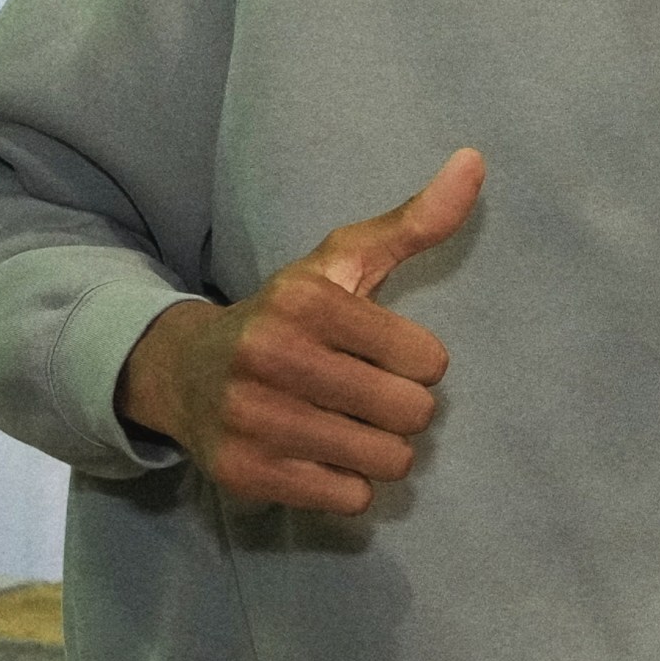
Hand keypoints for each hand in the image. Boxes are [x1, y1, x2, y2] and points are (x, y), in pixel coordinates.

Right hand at [117, 150, 484, 513]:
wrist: (183, 372)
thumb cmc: (287, 316)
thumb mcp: (344, 262)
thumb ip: (414, 222)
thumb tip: (475, 161)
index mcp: (306, 300)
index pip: (426, 360)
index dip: (419, 363)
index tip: (387, 356)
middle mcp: (274, 356)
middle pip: (410, 414)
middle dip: (403, 410)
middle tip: (369, 397)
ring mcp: (254, 418)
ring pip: (385, 460)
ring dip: (379, 449)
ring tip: (347, 426)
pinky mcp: (246, 472)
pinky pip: (348, 499)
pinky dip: (347, 484)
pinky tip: (320, 455)